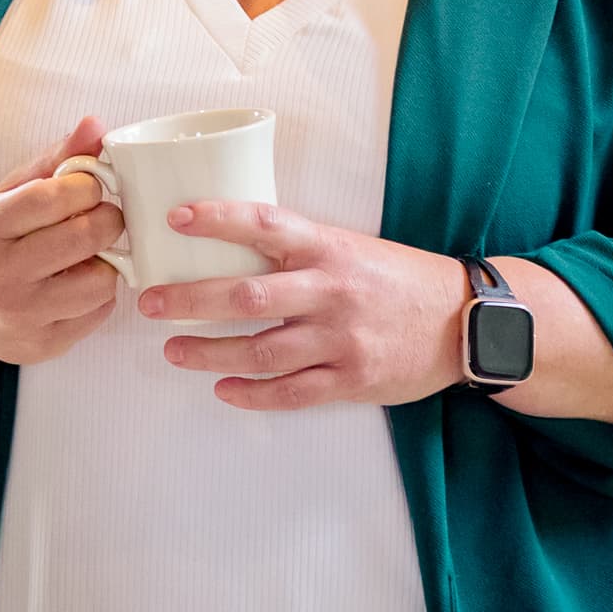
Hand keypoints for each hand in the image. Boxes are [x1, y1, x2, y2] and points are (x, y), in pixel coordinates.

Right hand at [0, 119, 124, 373]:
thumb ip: (54, 159)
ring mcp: (21, 316)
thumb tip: (96, 125)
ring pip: (101, 279)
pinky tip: (80, 281)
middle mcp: (0, 275)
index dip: (87, 185)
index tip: (92, 186)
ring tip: (91, 252)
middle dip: (109, 218)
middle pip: (84, 237)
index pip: (53, 196)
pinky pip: (100, 312)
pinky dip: (100, 292)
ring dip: (108, 259)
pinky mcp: (43, 346)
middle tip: (105, 215)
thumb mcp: (6, 194)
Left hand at [139, 202, 468, 411]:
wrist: (463, 321)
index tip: (175, 218)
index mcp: (329, 247)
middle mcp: (331, 290)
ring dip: (209, 353)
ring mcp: (341, 338)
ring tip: (174, 351)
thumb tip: (231, 244)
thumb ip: (300, 249)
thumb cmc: (398, 279)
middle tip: (149, 303)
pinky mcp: (352, 379)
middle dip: (190, 300)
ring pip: (261, 350)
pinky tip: (224, 389)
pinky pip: (291, 392)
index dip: (218, 219)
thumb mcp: (352, 246)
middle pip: (247, 296)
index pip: (264, 224)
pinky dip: (252, 394)